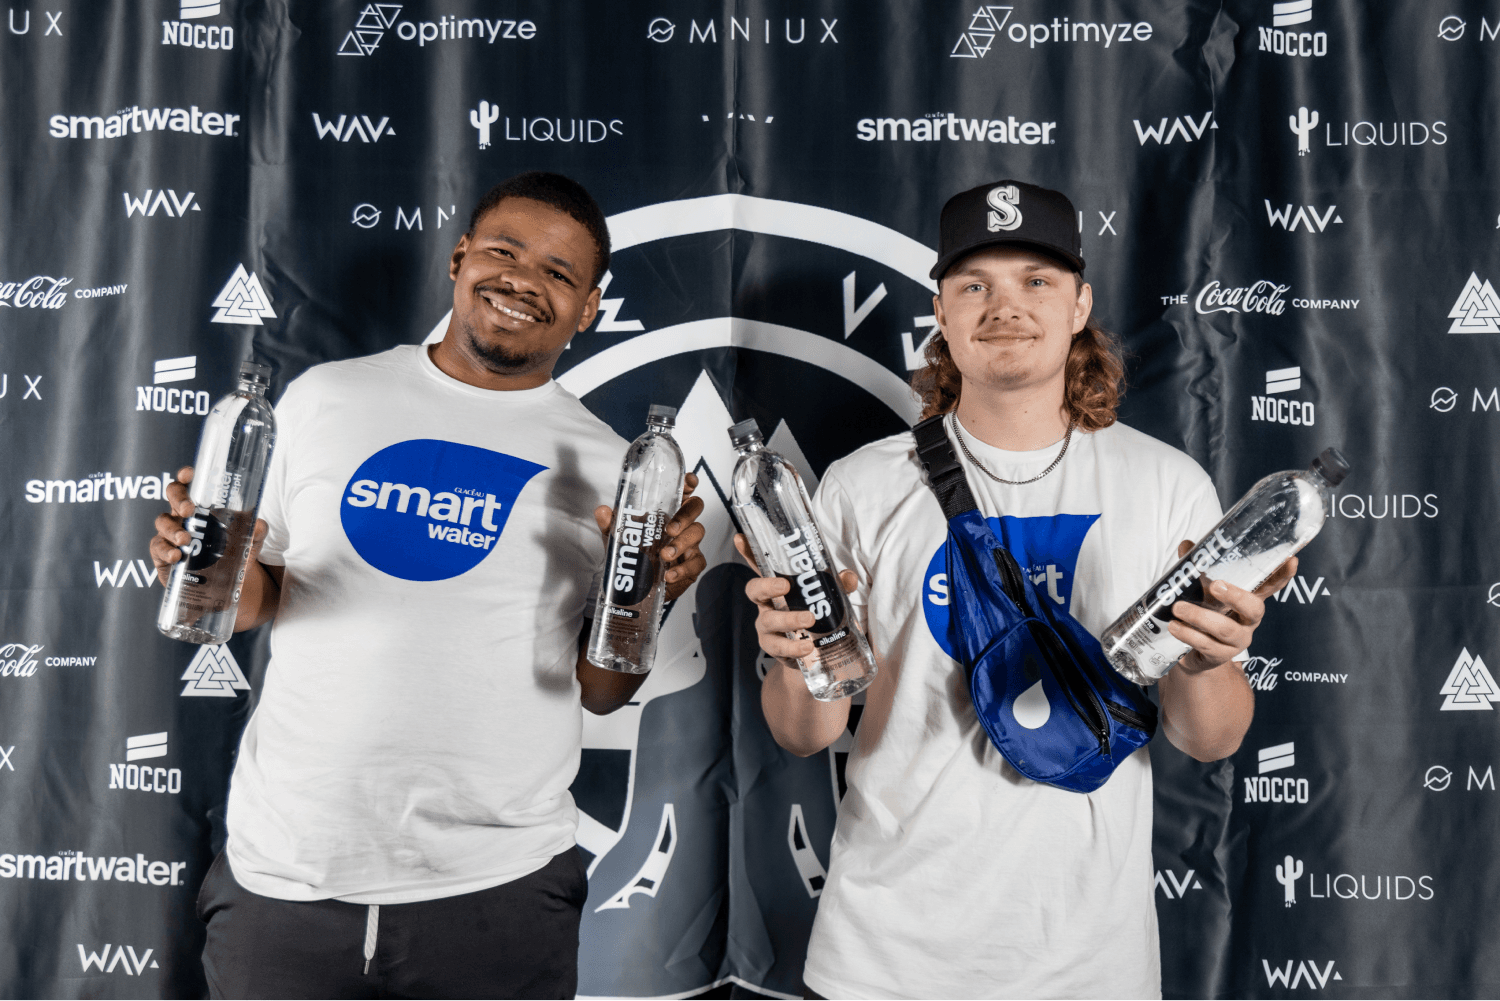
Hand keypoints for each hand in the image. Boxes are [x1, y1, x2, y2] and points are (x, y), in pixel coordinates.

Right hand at [150, 465, 267, 585]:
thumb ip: (256, 531)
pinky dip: (166, 550)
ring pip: (162, 522)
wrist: (223, 584)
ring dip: (172, 529)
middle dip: (178, 499)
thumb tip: (258, 525)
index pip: (190, 484)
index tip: (189, 474)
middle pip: (172, 495)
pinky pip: (157, 547)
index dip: (186, 476)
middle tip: (189, 510)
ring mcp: (170, 533)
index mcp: (201, 505)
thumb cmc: (232, 553)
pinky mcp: (162, 554)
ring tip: (185, 540)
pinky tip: (176, 556)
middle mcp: (183, 515)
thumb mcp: (250, 541)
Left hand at [592, 473, 707, 603]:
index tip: (689, 481)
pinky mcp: (692, 564)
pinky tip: (669, 575)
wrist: (637, 588)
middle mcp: (681, 524)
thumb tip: (602, 511)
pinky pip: (696, 562)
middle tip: (669, 530)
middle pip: (695, 507)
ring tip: (665, 555)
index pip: (681, 492)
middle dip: (686, 515)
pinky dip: (683, 569)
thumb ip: (610, 524)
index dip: (688, 484)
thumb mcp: (618, 539)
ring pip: (697, 532)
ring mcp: (690, 543)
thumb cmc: (633, 556)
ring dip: (682, 543)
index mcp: (666, 512)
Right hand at [733, 533, 857, 664]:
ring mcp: (767, 627)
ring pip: (768, 620)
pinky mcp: (773, 648)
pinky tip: (807, 646)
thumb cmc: (818, 617)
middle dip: (766, 585)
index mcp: (777, 586)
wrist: (816, 655)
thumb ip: (838, 585)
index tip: (740, 538)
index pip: (760, 565)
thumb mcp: (829, 598)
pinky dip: (793, 647)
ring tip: (809, 620)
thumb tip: (848, 576)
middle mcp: (767, 604)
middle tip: (784, 585)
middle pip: (754, 590)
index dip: (748, 552)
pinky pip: (778, 647)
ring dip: (788, 619)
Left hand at [1168, 539, 1297, 673]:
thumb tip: (1187, 546)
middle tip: (1215, 585)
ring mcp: (1237, 640)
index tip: (1290, 560)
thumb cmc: (1204, 613)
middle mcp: (1248, 621)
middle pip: (1254, 608)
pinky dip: (1188, 634)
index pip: (1270, 586)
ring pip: (1226, 629)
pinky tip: (1175, 626)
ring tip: (1178, 608)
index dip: (1282, 575)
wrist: (1194, 653)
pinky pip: (1207, 644)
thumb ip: (1195, 568)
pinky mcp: (1221, 655)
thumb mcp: (1200, 590)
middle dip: (1236, 596)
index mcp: (1248, 600)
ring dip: (1200, 617)